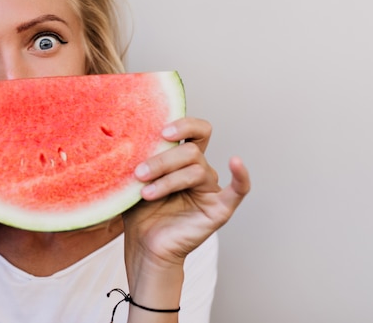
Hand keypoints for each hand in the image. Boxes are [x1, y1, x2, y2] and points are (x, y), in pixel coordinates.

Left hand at [122, 118, 249, 311]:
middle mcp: (200, 170)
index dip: (183, 125)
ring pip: (197, 170)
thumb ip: (140, 157)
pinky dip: (241, 175)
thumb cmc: (140, 212)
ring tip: (145, 193)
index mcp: (182, 159)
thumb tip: (131, 135)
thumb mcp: (134, 179)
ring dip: (168, 179)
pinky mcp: (219, 209)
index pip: (194, 130)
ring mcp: (210, 189)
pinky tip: (236, 162)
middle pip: (191, 151)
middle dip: (162, 160)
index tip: (161, 132)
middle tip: (139, 172)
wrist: (143, 246)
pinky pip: (238, 190)